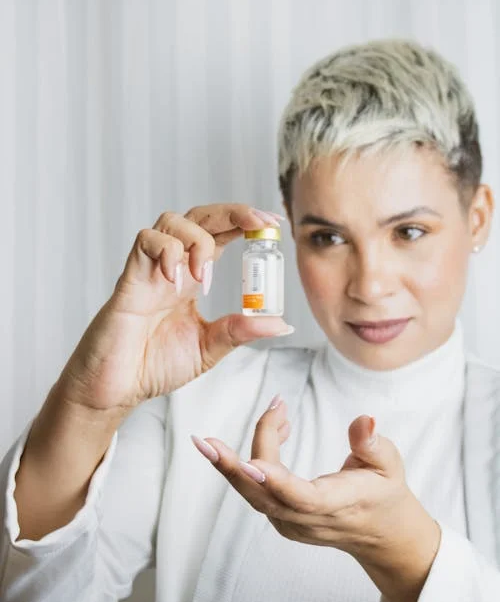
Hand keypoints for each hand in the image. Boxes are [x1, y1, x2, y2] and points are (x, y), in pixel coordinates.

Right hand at [56, 205, 292, 413]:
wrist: (116, 389)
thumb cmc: (153, 365)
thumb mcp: (209, 347)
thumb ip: (241, 331)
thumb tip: (282, 324)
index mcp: (194, 278)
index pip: (221, 234)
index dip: (246, 222)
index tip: (274, 224)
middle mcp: (174, 267)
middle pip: (201, 217)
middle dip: (233, 213)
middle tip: (258, 225)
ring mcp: (151, 270)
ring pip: (172, 221)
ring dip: (198, 238)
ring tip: (205, 275)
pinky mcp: (131, 279)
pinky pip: (145, 242)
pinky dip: (166, 250)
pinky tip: (176, 278)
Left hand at [192, 396, 440, 601]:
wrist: (383, 535)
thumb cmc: (385, 495)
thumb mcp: (390, 466)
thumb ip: (372, 444)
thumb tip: (364, 420)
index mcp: (334, 507)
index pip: (300, 496)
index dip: (274, 480)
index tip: (250, 463)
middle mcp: (305, 519)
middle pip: (261, 496)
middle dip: (230, 467)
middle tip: (204, 442)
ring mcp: (289, 522)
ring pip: (251, 493)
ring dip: (232, 461)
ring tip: (213, 437)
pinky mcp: (280, 517)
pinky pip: (256, 489)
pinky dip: (251, 460)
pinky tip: (273, 426)